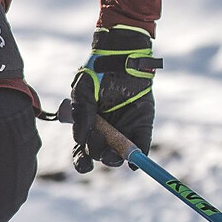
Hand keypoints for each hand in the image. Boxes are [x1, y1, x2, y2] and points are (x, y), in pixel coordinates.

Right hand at [69, 25, 160, 172]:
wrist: (121, 57)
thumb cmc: (97, 73)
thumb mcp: (83, 92)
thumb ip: (81, 114)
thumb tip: (80, 139)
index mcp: (88, 128)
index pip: (83, 152)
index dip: (82, 162)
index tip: (85, 164)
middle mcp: (105, 133)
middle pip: (100, 155)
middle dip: (97, 152)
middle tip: (97, 137)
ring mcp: (124, 130)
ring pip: (119, 154)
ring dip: (114, 157)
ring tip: (112, 148)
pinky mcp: (141, 126)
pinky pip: (141, 145)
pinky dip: (139, 156)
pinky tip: (135, 163)